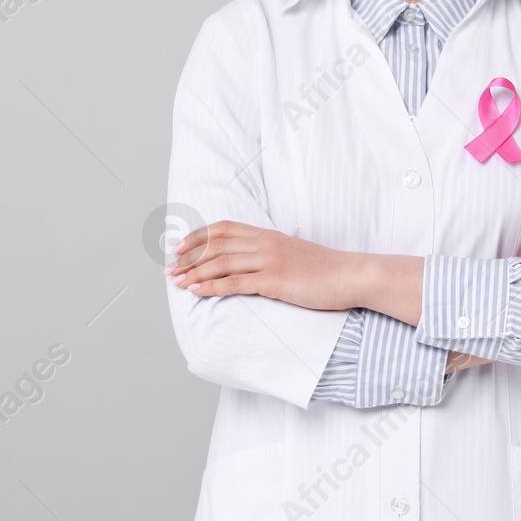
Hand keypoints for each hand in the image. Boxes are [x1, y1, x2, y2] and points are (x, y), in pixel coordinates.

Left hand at [165, 221, 360, 310]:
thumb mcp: (293, 254)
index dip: (198, 236)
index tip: (180, 246)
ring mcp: (270, 261)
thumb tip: (248, 263)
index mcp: (268, 235)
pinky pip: (236, 283)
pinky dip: (212, 287)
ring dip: (195, 273)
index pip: (224, 228)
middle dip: (189, 257)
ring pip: (221, 263)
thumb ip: (270, 253)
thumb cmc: (324, 270)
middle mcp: (265, 243)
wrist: (350, 275)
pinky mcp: (275, 281)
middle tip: (169, 268)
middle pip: (217, 245)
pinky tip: (197, 292)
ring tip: (177, 282)